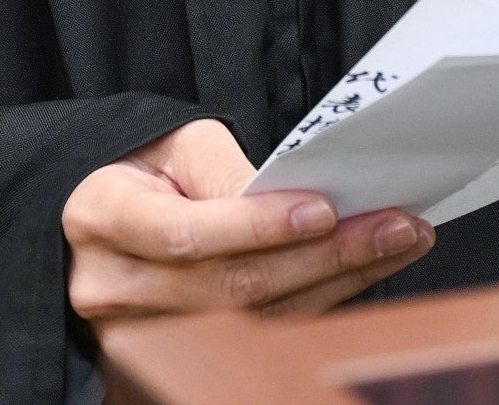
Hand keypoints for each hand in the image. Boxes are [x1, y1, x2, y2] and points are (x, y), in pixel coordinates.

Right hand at [63, 119, 433, 326]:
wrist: (98, 217)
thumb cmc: (144, 169)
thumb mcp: (175, 143)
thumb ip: (226, 170)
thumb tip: (294, 201)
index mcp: (102, 216)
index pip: (186, 234)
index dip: (256, 227)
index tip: (323, 210)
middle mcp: (113, 287)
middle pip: (230, 288)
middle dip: (323, 257)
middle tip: (396, 226)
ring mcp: (137, 335)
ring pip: (252, 319)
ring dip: (336, 281)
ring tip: (399, 243)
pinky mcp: (173, 355)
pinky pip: (257, 335)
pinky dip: (318, 302)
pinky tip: (365, 272)